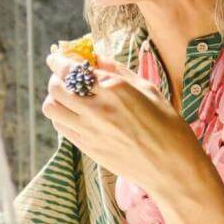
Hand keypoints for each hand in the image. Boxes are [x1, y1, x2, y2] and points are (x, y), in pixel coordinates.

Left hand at [42, 53, 205, 194]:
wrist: (171, 167)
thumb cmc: (167, 125)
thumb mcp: (148, 89)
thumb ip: (118, 71)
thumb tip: (97, 57)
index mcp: (115, 89)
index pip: (73, 70)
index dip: (59, 61)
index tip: (56, 58)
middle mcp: (97, 109)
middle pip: (56, 87)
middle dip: (56, 78)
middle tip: (65, 77)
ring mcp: (89, 130)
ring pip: (51, 108)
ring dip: (55, 98)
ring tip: (67, 97)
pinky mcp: (87, 148)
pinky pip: (60, 126)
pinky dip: (61, 116)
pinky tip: (75, 115)